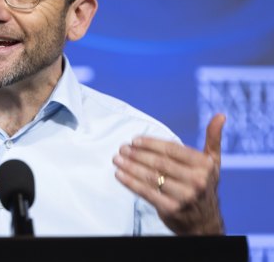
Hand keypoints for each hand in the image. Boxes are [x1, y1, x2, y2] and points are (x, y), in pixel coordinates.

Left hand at [113, 113, 225, 234]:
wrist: (205, 222)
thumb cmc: (204, 186)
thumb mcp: (213, 163)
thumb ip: (213, 139)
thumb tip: (221, 115)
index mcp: (205, 165)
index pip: (172, 149)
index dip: (151, 143)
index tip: (135, 140)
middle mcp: (197, 181)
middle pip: (160, 162)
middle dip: (137, 154)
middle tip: (122, 148)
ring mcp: (184, 196)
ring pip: (151, 177)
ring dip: (130, 166)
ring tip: (117, 159)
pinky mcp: (171, 209)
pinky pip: (146, 192)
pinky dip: (130, 182)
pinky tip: (119, 174)